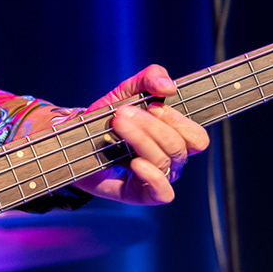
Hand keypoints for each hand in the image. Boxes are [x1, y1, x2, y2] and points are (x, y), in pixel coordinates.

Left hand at [71, 65, 208, 205]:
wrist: (75, 140)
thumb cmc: (107, 117)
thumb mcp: (127, 90)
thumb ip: (150, 78)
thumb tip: (169, 86)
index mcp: (175, 137)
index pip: (197, 137)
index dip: (178, 121)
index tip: (153, 105)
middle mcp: (171, 160)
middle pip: (178, 147)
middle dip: (151, 127)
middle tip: (123, 113)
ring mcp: (158, 178)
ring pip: (164, 162)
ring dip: (140, 139)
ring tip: (117, 124)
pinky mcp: (141, 194)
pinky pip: (162, 193)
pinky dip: (153, 177)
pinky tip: (135, 162)